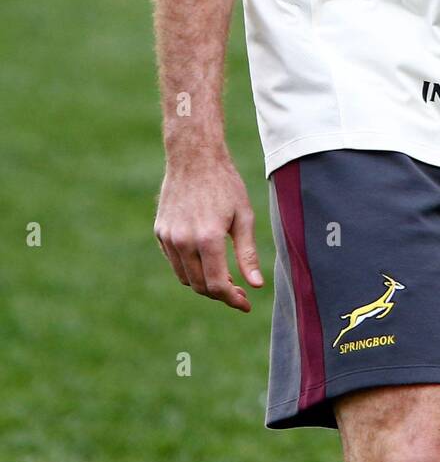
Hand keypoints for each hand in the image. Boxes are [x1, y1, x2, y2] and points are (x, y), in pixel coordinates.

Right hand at [154, 144, 263, 310]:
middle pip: (200, 286)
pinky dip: (190, 268)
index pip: (217, 285)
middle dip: (220, 294)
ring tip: (224, 277)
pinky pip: (175, 261)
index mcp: (208, 238)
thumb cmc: (225, 184)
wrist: (194, 157)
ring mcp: (168, 238)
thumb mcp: (243, 216)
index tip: (245, 304)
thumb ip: (248, 254)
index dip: (232, 299)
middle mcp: (184, 241)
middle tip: (238, 291)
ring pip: (185, 277)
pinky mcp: (160, 232)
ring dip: (204, 283)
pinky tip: (206, 260)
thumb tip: (256, 285)